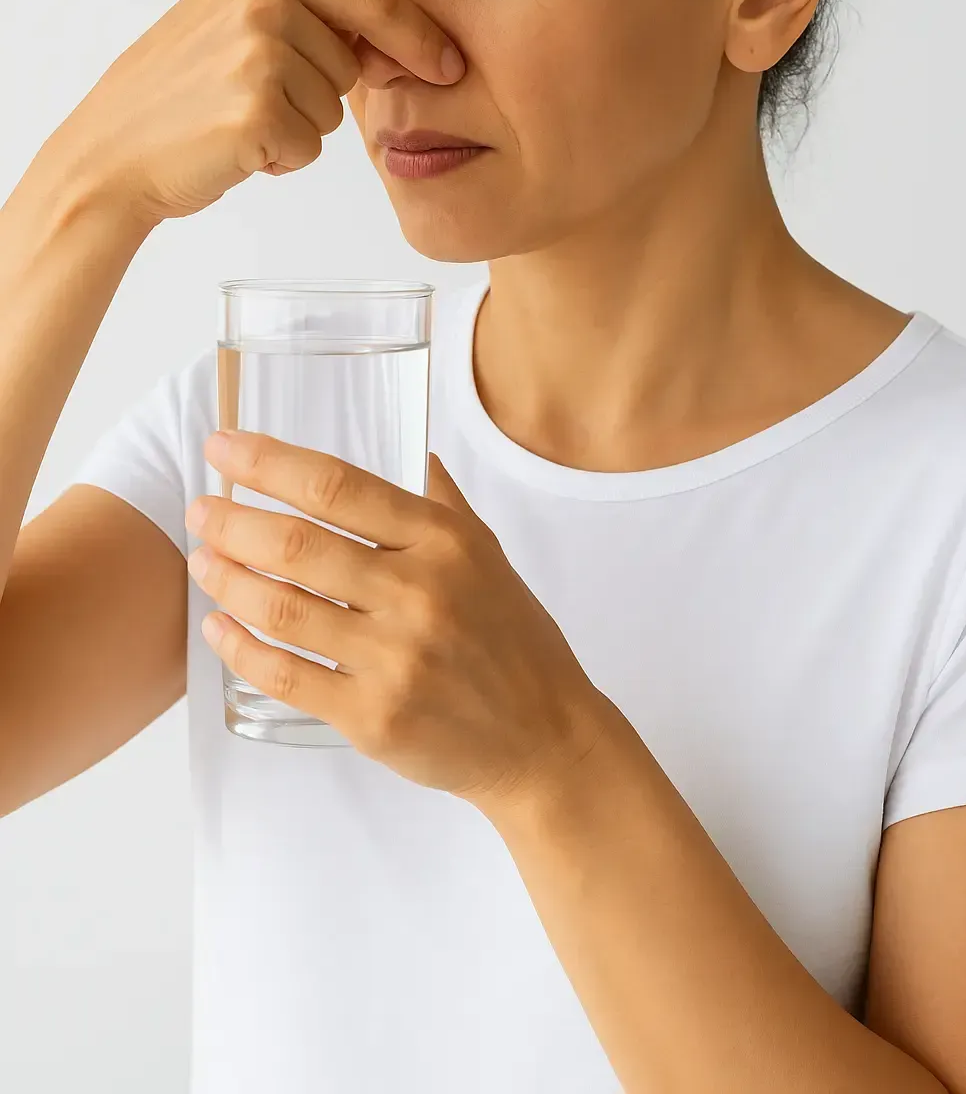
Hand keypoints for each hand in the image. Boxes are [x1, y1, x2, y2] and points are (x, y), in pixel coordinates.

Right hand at [45, 0, 464, 226]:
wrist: (110, 154)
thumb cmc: (176, 97)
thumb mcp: (234, 24)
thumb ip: (306, 16)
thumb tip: (395, 40)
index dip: (417, 33)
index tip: (449, 62)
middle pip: (353, 61)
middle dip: (319, 93)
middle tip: (251, 98)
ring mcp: (259, 52)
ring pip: (334, 109)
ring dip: (297, 128)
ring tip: (236, 120)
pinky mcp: (257, 109)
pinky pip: (310, 147)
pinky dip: (280, 159)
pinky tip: (233, 147)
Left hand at [185, 430, 609, 812]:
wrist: (544, 738)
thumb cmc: (514, 640)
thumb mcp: (489, 555)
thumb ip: (442, 502)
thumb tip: (411, 451)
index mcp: (443, 542)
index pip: (338, 486)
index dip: (269, 462)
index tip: (222, 447)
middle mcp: (418, 592)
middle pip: (298, 544)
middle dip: (233, 521)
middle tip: (201, 511)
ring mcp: (394, 658)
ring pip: (283, 608)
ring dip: (228, 580)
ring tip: (202, 562)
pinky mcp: (373, 716)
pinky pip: (287, 676)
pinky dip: (241, 649)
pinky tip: (218, 629)